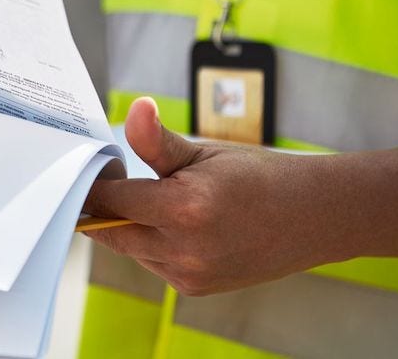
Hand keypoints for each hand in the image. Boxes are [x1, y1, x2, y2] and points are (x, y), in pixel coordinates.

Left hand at [83, 97, 351, 295]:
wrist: (311, 216)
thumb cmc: (256, 176)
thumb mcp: (204, 153)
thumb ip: (157, 141)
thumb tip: (135, 109)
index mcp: (185, 209)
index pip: (111, 200)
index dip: (93, 184)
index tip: (86, 169)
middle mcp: (184, 249)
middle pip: (112, 230)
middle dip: (102, 208)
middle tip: (103, 182)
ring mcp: (190, 274)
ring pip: (130, 249)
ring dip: (127, 227)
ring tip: (149, 199)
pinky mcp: (194, 287)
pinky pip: (153, 263)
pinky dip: (150, 244)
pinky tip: (171, 224)